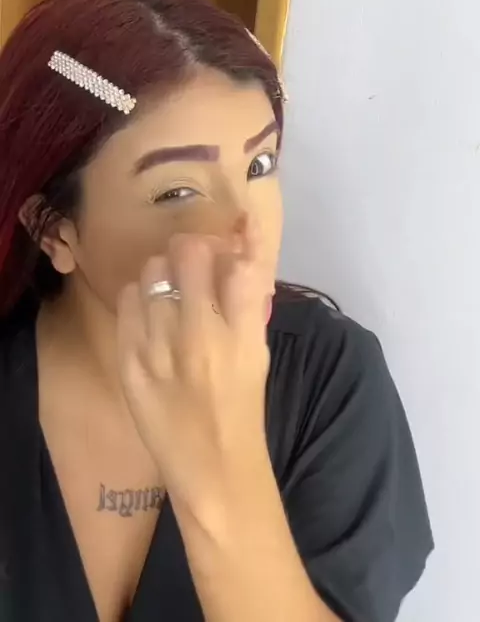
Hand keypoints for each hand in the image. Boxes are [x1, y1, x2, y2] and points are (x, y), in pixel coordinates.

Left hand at [116, 217, 272, 516]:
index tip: (229, 247)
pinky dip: (140, 298)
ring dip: (165, 272)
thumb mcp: (258, 352)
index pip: (238, 262)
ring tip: (171, 290)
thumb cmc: (242, 408)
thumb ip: (249, 301)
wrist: (211, 468)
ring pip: (153, 273)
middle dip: (195, 250)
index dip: (234, 244)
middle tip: (195, 263)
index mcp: (243, 336)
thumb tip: (239, 251)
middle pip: (189, 254)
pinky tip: (150, 313)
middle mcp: (200, 337)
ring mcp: (160, 350)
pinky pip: (128, 302)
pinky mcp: (130, 363)